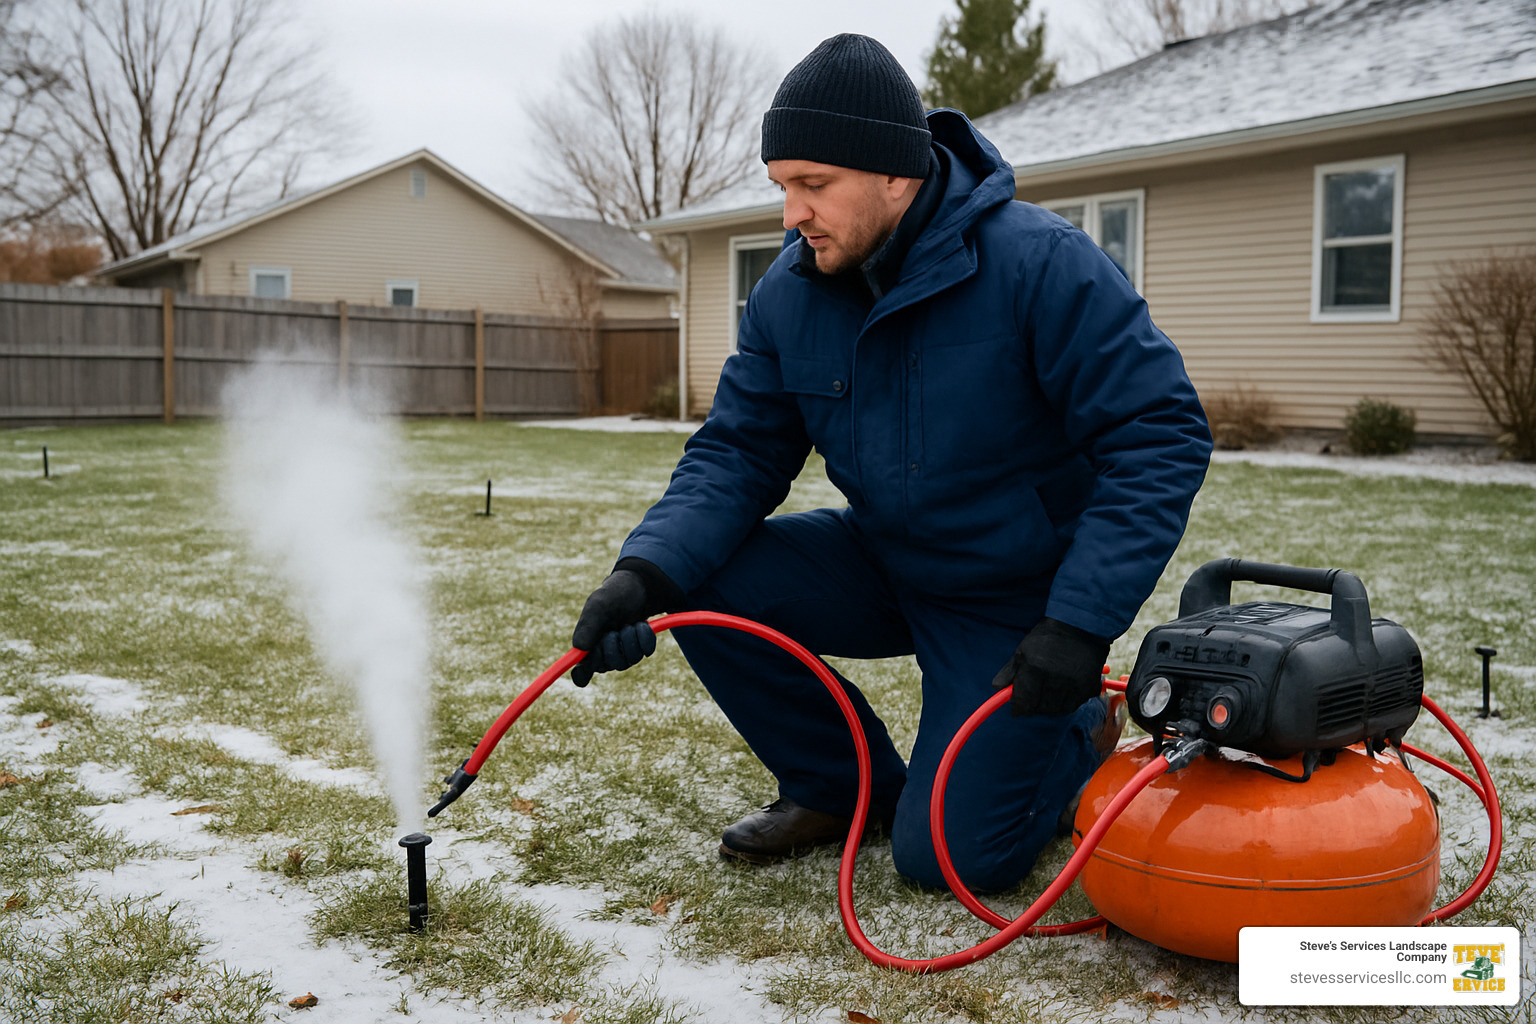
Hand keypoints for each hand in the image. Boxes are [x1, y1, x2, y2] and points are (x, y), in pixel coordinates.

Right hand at [570, 568, 660, 685]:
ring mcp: (623, 654)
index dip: (581, 675)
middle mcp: (603, 654)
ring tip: (627, 624)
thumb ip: (588, 625)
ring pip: (628, 661)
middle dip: (612, 645)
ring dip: (630, 639)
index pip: (581, 671)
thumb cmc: (612, 596)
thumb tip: (579, 647)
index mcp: (587, 646)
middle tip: (613, 629)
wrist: (637, 588)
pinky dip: (645, 636)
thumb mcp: (598, 605)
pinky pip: (645, 652)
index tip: (583, 672)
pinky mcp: (640, 650)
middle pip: (607, 666)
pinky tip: (640, 625)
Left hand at [991, 617, 1109, 716]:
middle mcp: (1054, 678)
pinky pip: (1072, 707)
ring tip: (1047, 694)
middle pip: (1039, 708)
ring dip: (1048, 707)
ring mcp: (1072, 684)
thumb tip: (997, 688)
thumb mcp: (1023, 650)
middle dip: (1032, 706)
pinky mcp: (1086, 687)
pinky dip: (1064, 705)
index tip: (1017, 708)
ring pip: (1055, 710)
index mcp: (1034, 668)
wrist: (1080, 627)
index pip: (1023, 702)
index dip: (1019, 707)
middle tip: (1032, 699)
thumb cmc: (1046, 638)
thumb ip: (1009, 671)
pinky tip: (1060, 694)